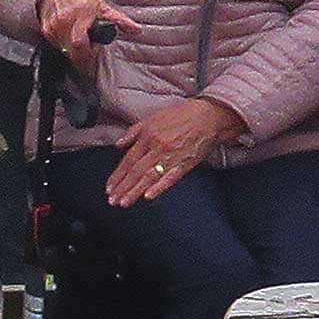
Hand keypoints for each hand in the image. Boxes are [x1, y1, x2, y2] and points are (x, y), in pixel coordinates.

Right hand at [34, 0, 121, 62]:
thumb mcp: (103, 5)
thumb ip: (120, 20)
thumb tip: (136, 30)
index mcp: (81, 14)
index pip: (80, 45)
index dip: (87, 58)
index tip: (93, 62)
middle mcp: (64, 21)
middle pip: (73, 51)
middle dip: (82, 56)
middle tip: (89, 52)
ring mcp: (53, 26)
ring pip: (65, 50)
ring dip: (74, 50)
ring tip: (81, 39)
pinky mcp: (46, 30)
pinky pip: (56, 45)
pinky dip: (65, 44)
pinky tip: (70, 35)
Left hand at [105, 96, 239, 203]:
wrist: (208, 116)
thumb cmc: (182, 115)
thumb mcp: (153, 117)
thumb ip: (134, 132)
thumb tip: (118, 144)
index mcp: (148, 136)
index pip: (128, 160)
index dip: (117, 175)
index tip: (109, 188)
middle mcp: (157, 147)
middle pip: (135, 171)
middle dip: (122, 188)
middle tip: (112, 201)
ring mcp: (171, 156)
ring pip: (149, 177)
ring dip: (135, 192)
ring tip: (124, 203)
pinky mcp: (185, 164)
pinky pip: (170, 178)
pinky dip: (159, 188)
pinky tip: (148, 197)